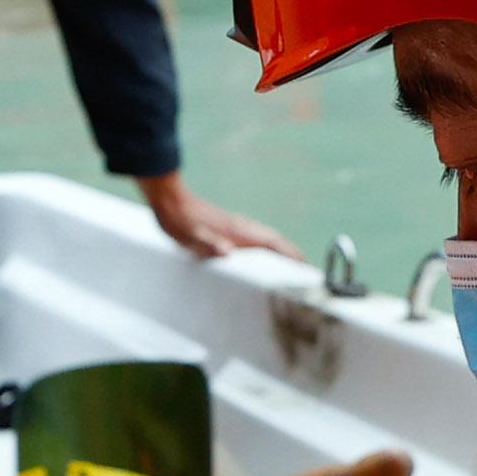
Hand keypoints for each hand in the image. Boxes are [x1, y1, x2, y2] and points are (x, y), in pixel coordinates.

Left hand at [138, 170, 296, 262]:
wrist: (170, 200)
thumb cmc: (180, 221)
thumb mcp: (190, 236)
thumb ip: (208, 243)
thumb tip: (226, 250)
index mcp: (240, 232)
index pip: (274, 244)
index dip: (292, 257)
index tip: (306, 270)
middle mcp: (244, 228)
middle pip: (277, 242)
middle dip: (293, 257)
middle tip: (305, 275)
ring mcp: (238, 227)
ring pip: (268, 240)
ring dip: (282, 253)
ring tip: (291, 269)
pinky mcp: (230, 228)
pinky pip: (257, 240)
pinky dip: (269, 249)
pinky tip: (265, 258)